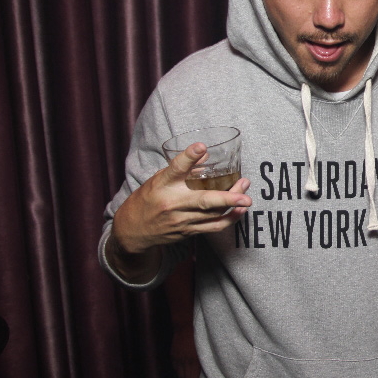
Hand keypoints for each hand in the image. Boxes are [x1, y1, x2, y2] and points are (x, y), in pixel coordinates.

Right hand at [112, 142, 251, 253]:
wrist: (132, 231)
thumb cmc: (147, 200)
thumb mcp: (158, 180)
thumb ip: (182, 169)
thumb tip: (206, 153)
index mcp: (162, 185)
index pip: (175, 169)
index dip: (188, 157)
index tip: (200, 146)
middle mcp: (173, 203)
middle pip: (203, 200)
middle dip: (227, 195)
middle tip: (244, 185)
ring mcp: (181, 220)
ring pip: (213, 214)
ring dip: (233, 204)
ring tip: (246, 193)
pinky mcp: (188, 232)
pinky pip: (213, 227)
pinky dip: (229, 219)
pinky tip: (240, 211)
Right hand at [170, 323, 200, 377]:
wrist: (185, 325)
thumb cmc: (199, 336)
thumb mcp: (205, 349)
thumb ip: (203, 361)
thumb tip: (203, 373)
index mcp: (194, 361)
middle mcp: (185, 362)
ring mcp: (178, 359)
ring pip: (180, 374)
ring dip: (184, 377)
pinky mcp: (173, 355)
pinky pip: (175, 367)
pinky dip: (179, 370)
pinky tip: (182, 371)